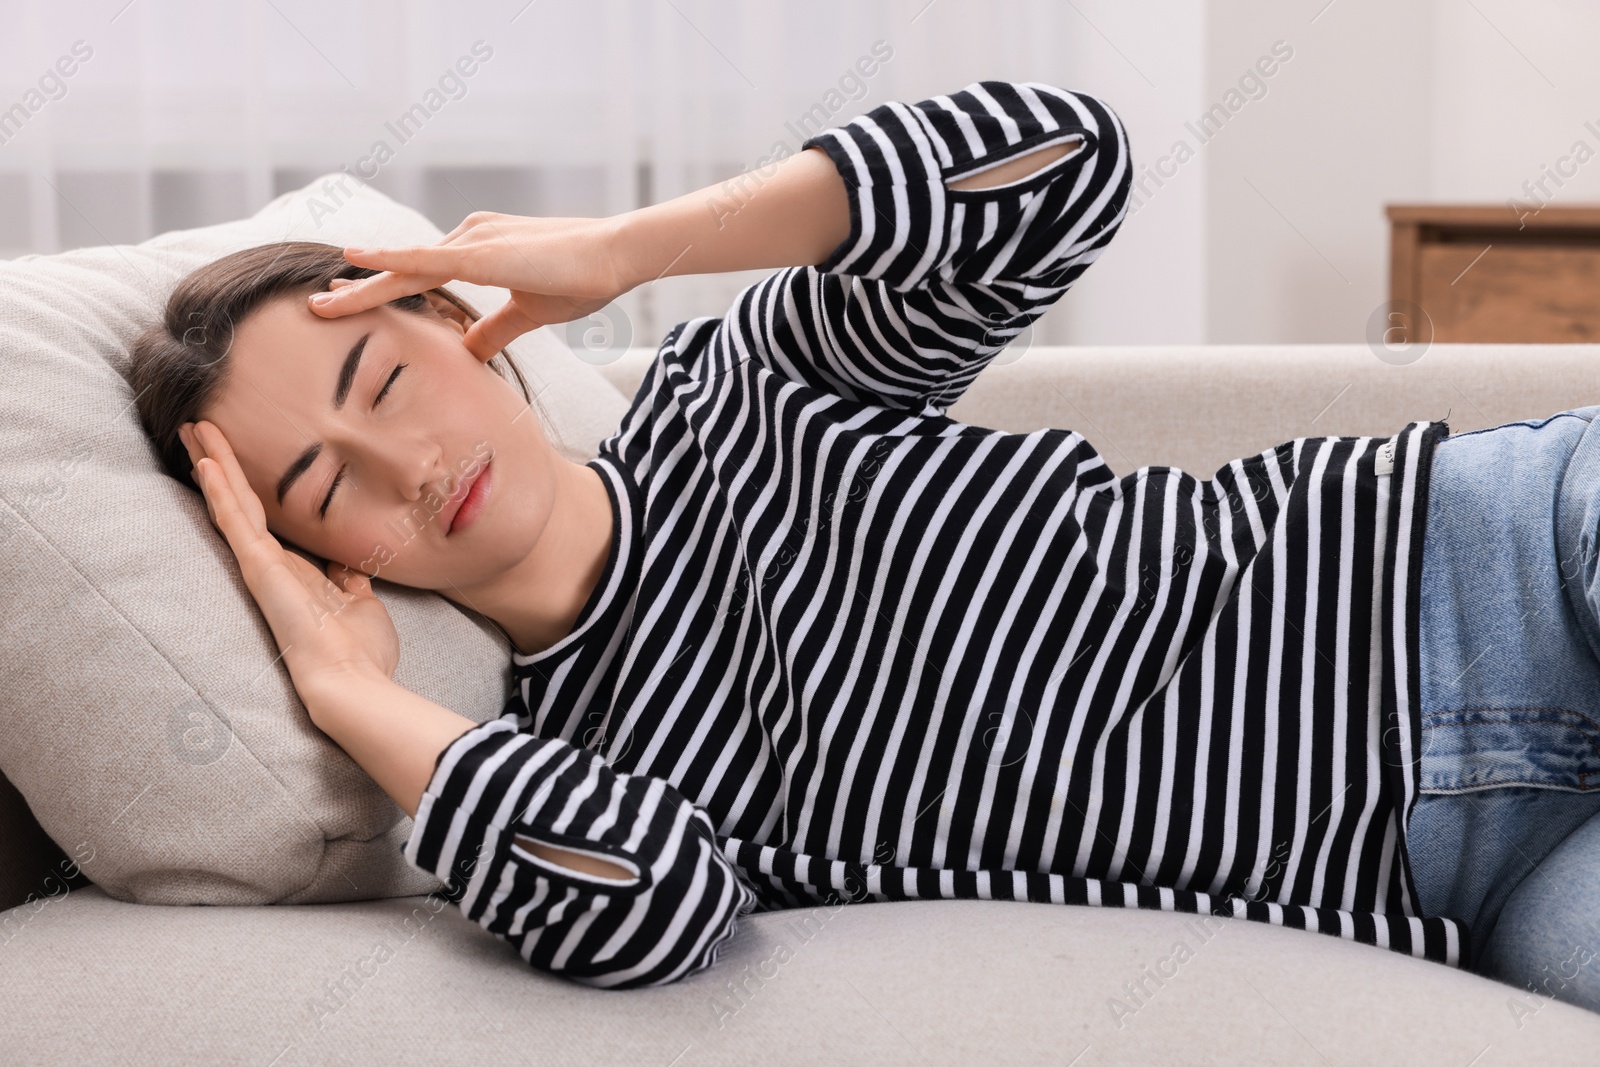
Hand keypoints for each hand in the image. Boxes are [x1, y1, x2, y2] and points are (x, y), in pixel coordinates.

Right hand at [178, 420, 400, 707]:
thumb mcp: (361, 605)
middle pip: (242, 503)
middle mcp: (274, 566)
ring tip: (194, 428)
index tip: (235, 460)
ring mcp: (263, 567)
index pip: (268, 520)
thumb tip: (349, 567)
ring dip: (215, 463)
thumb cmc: (361, 652)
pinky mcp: (260, 569)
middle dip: (222, 464)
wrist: (351, 681)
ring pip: (234, 503)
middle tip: (199, 428)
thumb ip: (348, 581)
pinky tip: (206, 461)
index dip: (250, 488)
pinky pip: (236, 521)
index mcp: (297, 572)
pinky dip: (221, 490)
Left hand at [307, 211, 633, 361]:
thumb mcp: (529, 314)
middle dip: (359, 290)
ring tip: (322, 305)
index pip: (420, 275)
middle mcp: (468, 237)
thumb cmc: (581, 280)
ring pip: (406, 267)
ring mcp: (473, 240)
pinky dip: (389, 260)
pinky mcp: (482, 251)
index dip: (383, 289)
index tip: (347, 302)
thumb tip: (468, 351)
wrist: (616, 258)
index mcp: (477, 251)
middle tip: (317, 306)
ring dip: (364, 288)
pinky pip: (425, 258)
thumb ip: (494, 330)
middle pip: (402, 269)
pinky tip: (356, 259)